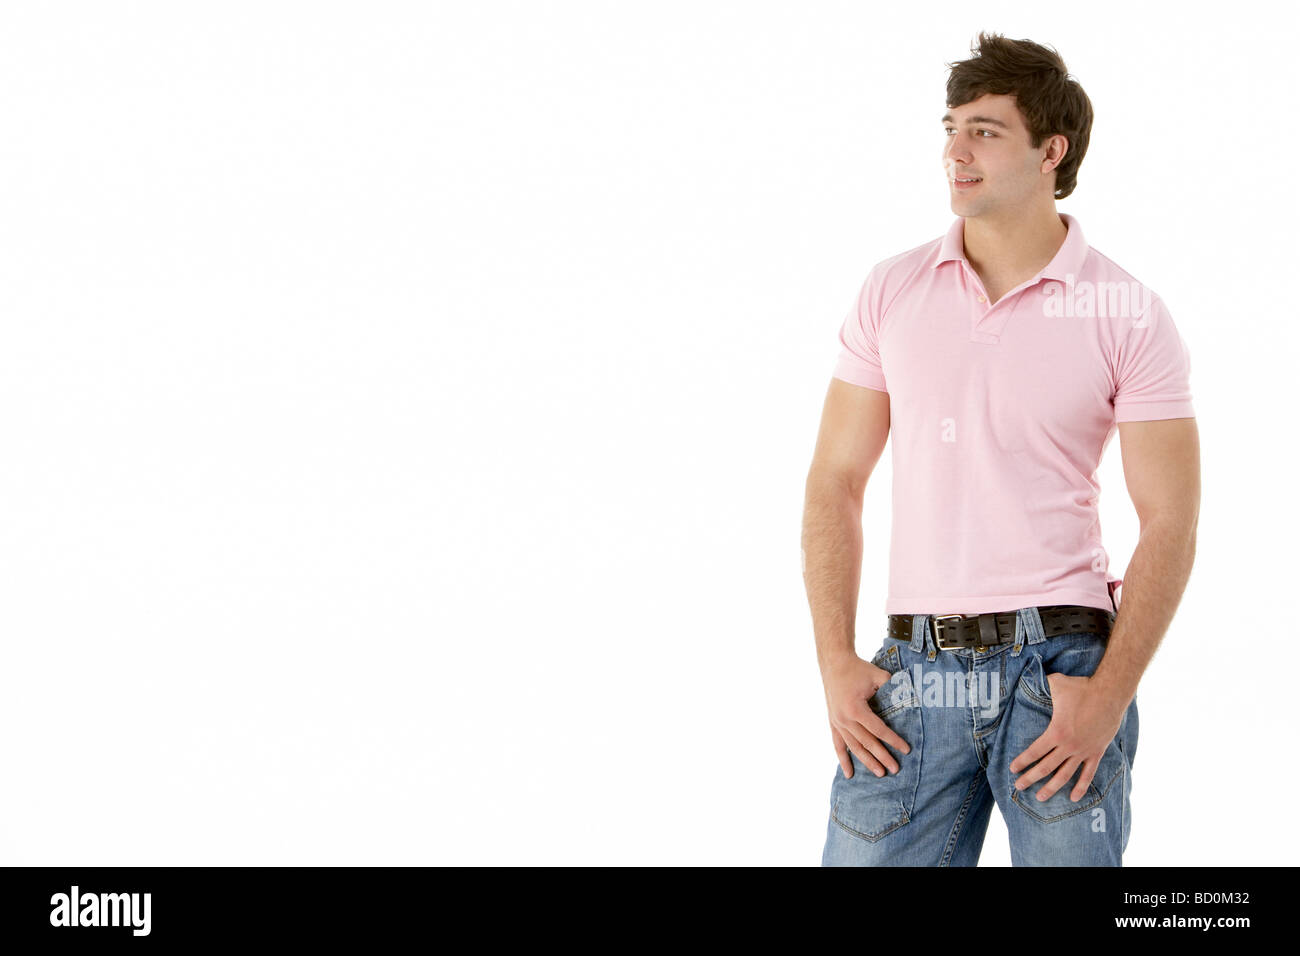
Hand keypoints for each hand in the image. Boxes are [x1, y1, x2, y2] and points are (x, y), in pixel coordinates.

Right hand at [822, 654, 911, 778]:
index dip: (893, 740)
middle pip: (867, 742)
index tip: (906, 750)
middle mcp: (844, 718)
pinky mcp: (833, 723)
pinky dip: (843, 760)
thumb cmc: (858, 669)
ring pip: (854, 747)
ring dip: (867, 761)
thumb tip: (911, 698)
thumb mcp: (878, 675)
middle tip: (896, 769)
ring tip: (880, 773)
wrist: (834, 663)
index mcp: (855, 708)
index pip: (878, 729)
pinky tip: (849, 774)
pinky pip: (838, 745)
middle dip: (882, 756)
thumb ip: (894, 688)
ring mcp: (837, 722)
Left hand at [1010, 673, 1126, 801]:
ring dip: (1052, 788)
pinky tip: (1074, 798)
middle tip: (1019, 787)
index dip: (1023, 762)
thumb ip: (1040, 683)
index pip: (1035, 751)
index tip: (1013, 769)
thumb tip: (1026, 674)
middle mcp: (1068, 745)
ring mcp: (1083, 751)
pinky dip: (1081, 787)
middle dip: (1031, 778)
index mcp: (1056, 732)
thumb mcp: (1056, 683)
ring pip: (1064, 775)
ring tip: (1040, 798)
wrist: (1110, 694)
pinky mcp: (1096, 752)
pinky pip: (1088, 774)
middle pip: (1046, 767)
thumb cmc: (1082, 688)